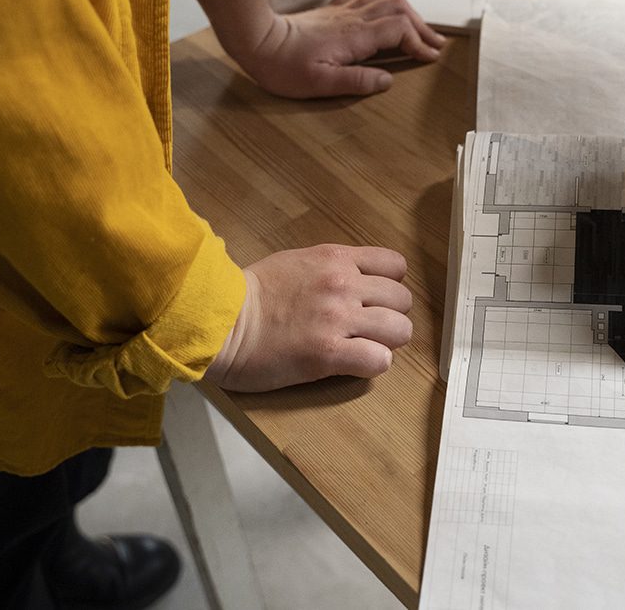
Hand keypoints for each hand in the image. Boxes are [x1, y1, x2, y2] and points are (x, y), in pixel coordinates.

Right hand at [204, 245, 412, 391]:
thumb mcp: (298, 262)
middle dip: (390, 316)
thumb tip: (356, 280)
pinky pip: (379, 360)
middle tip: (367, 329)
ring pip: (400, 330)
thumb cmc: (252, 295)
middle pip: (402, 300)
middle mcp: (344, 285)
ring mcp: (338, 319)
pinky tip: (354, 364)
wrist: (222, 322)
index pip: (396, 266)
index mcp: (336, 259)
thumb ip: (332, 268)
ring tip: (363, 348)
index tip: (374, 300)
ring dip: (386, 342)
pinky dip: (373, 364)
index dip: (389, 286)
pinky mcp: (329, 354)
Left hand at [234, 0, 444, 97]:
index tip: (429, 57)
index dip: (419, 42)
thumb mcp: (321, 84)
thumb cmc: (284, 66)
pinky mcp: (331, 10)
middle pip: (399, 9)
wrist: (257, 41)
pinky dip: (380, 2)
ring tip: (414, 29)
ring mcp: (342, 11)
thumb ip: (357, 82)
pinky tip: (379, 13)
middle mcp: (353, 19)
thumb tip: (386, 81)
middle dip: (421, 26)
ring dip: (405, 12)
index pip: (399, 30)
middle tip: (434, 44)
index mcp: (355, 37)